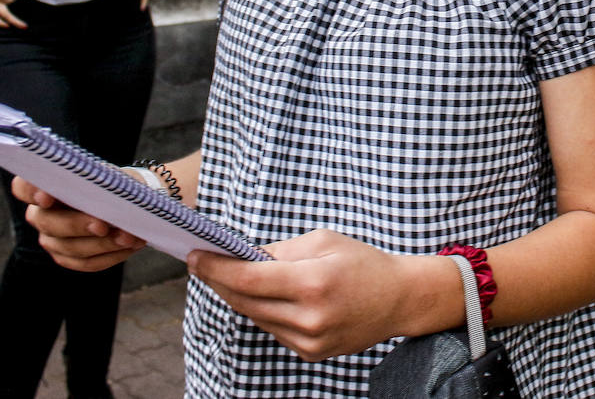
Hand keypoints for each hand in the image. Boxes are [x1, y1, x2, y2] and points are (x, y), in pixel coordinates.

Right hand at [11, 176, 146, 270]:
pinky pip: (87, 263)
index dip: (31, 192)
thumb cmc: (113, 184)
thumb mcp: (109, 176)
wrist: (126, 202)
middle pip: (48, 223)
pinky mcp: (67, 258)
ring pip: (70, 248)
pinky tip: (131, 246)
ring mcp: (52, 240)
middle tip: (104, 225)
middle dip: (78, 225)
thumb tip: (108, 194)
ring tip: (130, 236)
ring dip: (103, 244)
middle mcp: (41, 215)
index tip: (48, 196)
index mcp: (45, 188)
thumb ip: (101, 183)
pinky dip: (111, 255)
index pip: (23, 188)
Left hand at [188, 229, 437, 361]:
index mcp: (313, 282)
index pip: (248, 278)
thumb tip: (243, 257)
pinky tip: (261, 296)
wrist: (399, 299)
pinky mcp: (311, 353)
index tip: (195, 256)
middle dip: (220, 280)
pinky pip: (273, 330)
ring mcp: (310, 340)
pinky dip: (262, 311)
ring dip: (239, 296)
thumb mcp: (323, 241)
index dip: (216, 267)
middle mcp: (309, 317)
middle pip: (245, 301)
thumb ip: (280, 251)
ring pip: (256, 317)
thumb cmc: (363, 263)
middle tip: (202, 263)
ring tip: (227, 276)